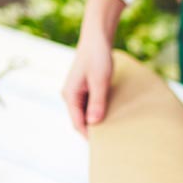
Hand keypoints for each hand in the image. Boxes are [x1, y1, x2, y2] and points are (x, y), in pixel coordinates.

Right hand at [62, 0, 124, 136]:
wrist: (97, 37)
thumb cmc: (98, 57)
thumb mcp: (100, 81)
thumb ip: (97, 102)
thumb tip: (94, 122)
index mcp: (70, 95)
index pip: (77, 123)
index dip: (89, 135)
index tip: (103, 146)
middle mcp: (70, 95)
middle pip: (80, 120)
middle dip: (93, 129)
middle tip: (110, 140)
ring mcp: (77, 91)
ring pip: (85, 112)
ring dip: (96, 119)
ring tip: (112, 128)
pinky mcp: (84, 87)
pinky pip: (89, 104)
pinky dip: (98, 110)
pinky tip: (110, 113)